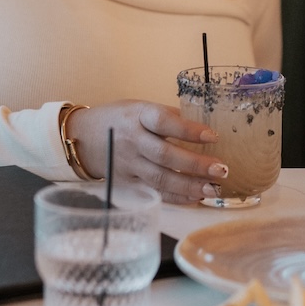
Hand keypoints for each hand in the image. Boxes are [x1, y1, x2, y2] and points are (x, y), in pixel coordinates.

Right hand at [68, 102, 227, 204]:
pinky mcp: (128, 182)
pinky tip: (196, 198)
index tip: (213, 136)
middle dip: (195, 164)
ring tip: (213, 189)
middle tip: (221, 169)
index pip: (164, 122)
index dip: (188, 130)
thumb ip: (169, 116)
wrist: (83, 138)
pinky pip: (154, 191)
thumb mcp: (140, 107)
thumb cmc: (118, 119)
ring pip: (160, 178)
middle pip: (165, 155)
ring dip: (189, 186)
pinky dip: (176, 197)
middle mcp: (132, 140)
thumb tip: (203, 126)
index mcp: (137, 116)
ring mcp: (129, 164)